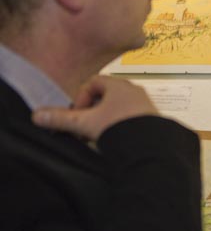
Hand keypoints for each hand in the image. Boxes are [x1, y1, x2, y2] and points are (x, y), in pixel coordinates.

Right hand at [32, 75, 158, 140]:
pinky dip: (120, 125)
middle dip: (91, 111)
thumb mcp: (85, 123)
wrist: (149, 146)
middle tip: (85, 127)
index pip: (93, 83)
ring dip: (105, 119)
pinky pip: (131, 117)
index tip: (77, 114)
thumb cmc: (120, 128)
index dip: (80, 98)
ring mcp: (144, 104)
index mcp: (119, 85)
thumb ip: (61, 119)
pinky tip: (116, 139)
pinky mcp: (151, 118)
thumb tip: (38, 115)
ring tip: (99, 135)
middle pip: (105, 96)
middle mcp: (133, 91)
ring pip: (118, 108)